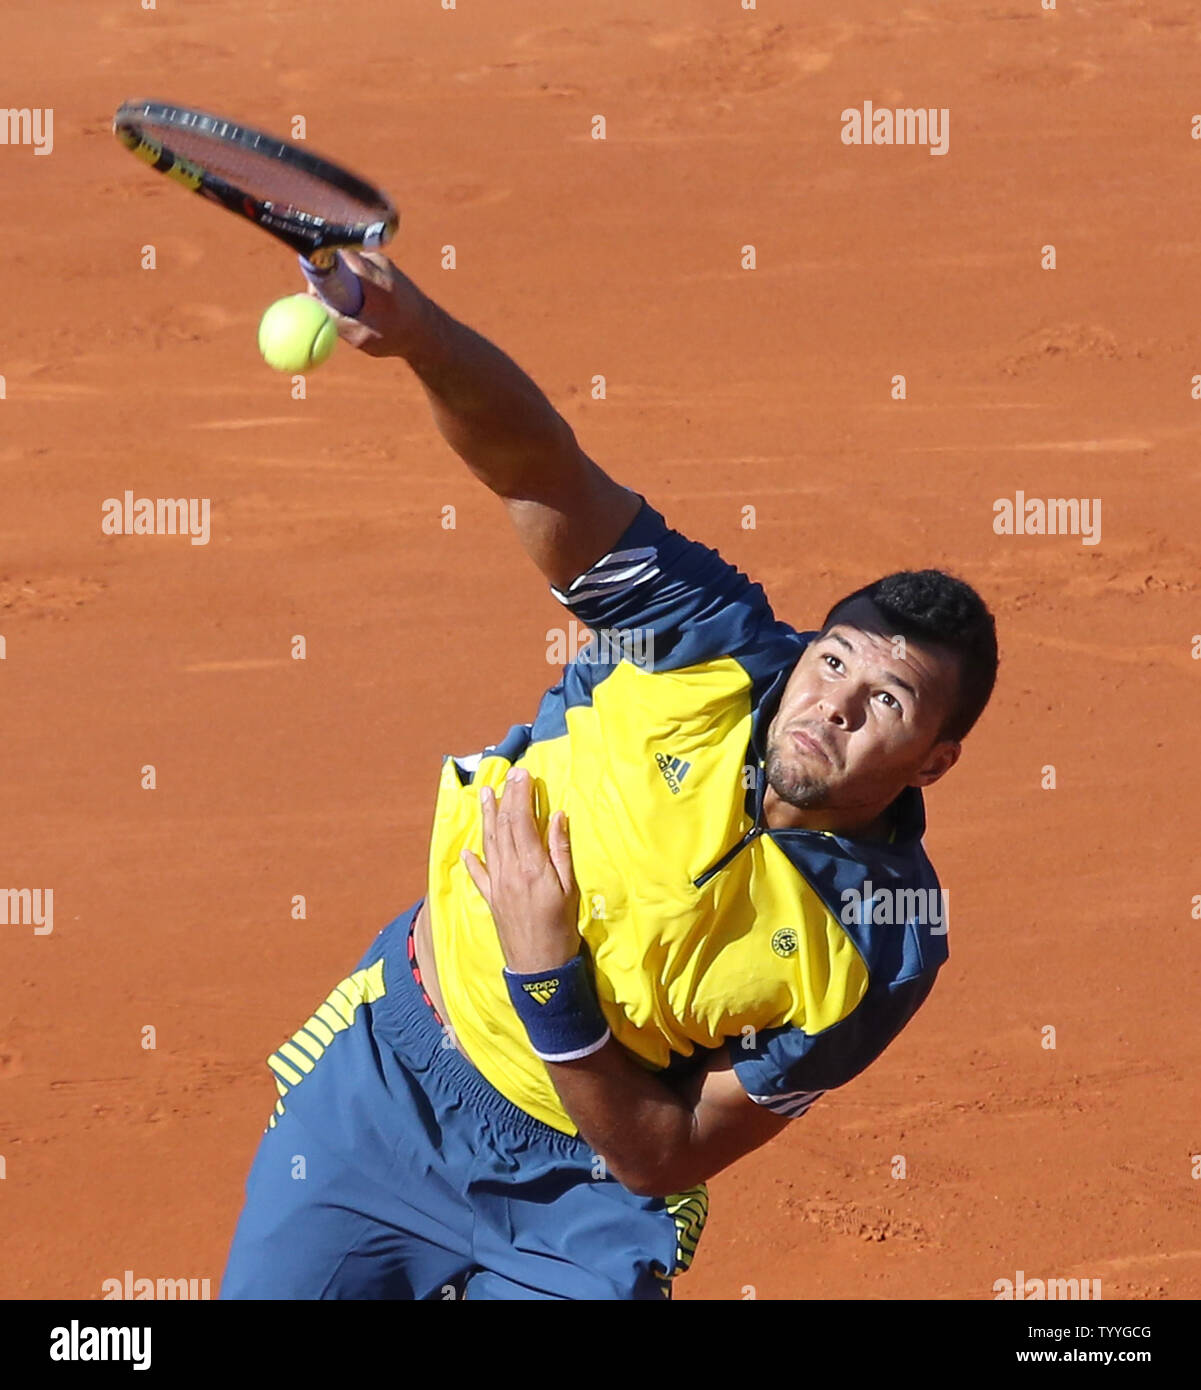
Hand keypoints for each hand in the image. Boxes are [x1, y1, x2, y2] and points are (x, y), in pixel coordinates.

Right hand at [305, 250, 427, 358]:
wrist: (427, 330)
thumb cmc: (396, 336)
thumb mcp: (362, 336)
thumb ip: (333, 319)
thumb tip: (304, 301)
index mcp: (371, 275)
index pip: (332, 257)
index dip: (317, 274)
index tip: (314, 295)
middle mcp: (375, 261)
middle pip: (334, 260)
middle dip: (326, 284)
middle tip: (327, 308)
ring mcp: (378, 259)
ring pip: (343, 266)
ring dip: (340, 287)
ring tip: (355, 311)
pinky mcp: (379, 263)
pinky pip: (353, 269)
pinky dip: (351, 287)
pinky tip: (364, 305)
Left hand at [460, 768, 579, 973]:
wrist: (539, 969)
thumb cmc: (561, 929)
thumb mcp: (570, 889)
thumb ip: (560, 851)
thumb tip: (557, 816)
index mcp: (531, 867)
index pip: (522, 821)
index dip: (521, 796)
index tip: (523, 775)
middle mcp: (509, 871)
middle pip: (504, 827)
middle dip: (506, 798)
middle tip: (509, 775)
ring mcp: (497, 885)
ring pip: (489, 843)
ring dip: (487, 817)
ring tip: (485, 794)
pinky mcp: (492, 900)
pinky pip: (479, 875)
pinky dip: (473, 860)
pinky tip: (468, 850)